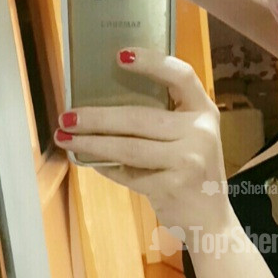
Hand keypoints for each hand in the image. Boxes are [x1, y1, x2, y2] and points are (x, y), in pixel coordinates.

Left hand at [54, 48, 231, 239]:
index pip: (182, 76)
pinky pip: (129, 173)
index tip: (119, 55)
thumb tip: (102, 103)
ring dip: (92, 142)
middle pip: (140, 117)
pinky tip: (88, 161)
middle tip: (67, 116)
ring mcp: (189, 160)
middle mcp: (201, 132)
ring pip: (129, 147)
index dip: (152, 62)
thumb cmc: (192, 174)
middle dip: (97, 117)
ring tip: (65, 137)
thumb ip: (162, 120)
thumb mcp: (189, 139)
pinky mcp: (174, 185)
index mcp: (204, 112)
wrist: (211, 221)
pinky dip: (105, 167)